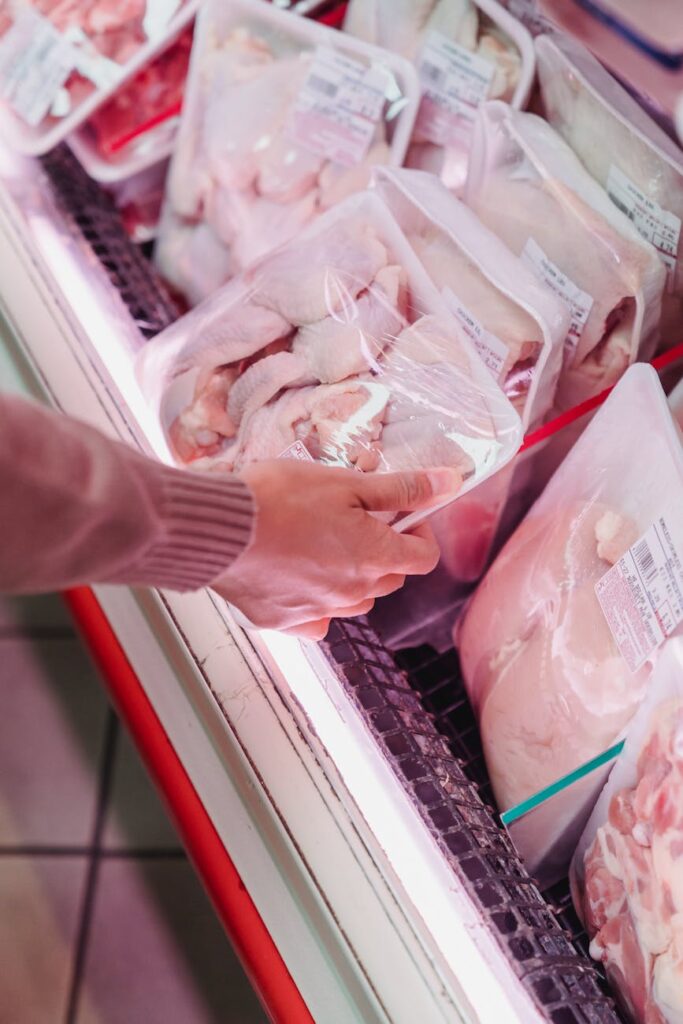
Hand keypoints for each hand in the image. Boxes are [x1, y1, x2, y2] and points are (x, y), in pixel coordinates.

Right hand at [211, 460, 460, 635]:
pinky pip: (316, 620)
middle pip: (389, 579)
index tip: (401, 515)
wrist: (220, 527)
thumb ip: (400, 489)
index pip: (422, 557)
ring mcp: (319, 611)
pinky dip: (315, 603)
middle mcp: (354, 592)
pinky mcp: (285, 621)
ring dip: (352, 578)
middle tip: (356, 521)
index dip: (419, 532)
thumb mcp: (345, 482)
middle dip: (383, 552)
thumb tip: (449, 483)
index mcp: (375, 556)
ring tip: (322, 545)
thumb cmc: (279, 498)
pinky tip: (298, 578)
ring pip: (355, 601)